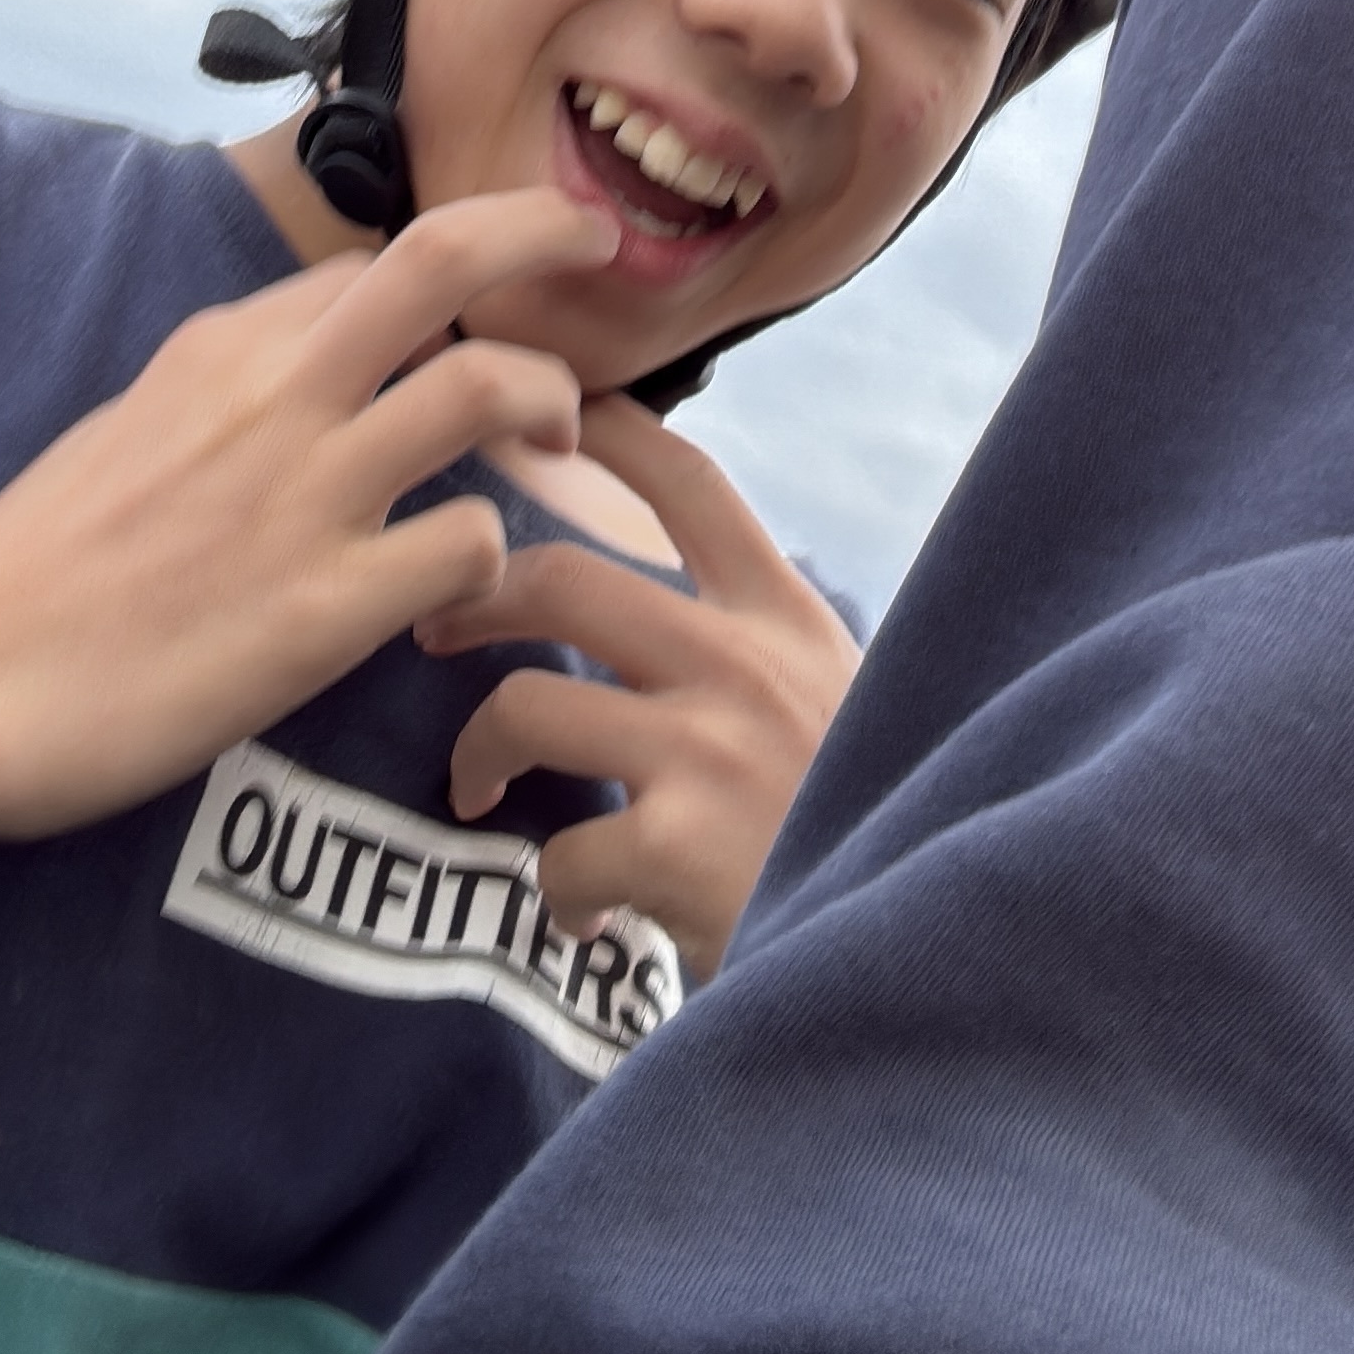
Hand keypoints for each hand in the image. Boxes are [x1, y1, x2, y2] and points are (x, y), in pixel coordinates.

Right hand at [0, 183, 617, 933]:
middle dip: (541, 227)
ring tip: (567, 442)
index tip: (502, 291)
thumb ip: (223, 396)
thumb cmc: (27, 574)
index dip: (455, 273)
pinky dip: (500, 560)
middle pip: (443, 258)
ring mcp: (304, 494)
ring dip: (553, 402)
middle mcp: (273, 393)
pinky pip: (471, 544)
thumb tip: (293, 380)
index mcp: (220, 347)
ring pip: (488, 387)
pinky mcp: (322, 607)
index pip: (374, 266)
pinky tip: (475, 593)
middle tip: (599, 240)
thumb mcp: (125, 432)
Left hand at [423, 394, 861, 976]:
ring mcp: (707, 752)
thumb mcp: (843, 702)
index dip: (610, 429)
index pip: (690, 484)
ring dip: (481, 753)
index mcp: (786, 618)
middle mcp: (744, 664)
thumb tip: (668, 612)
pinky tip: (585, 917)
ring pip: (526, 706)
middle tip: (437, 628)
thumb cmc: (869, 827)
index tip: (545, 402)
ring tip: (483, 793)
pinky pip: (562, 852)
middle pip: (566, 577)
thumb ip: (762, 652)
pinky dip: (557, 893)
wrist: (916, 952)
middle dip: (478, 596)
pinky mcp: (676, 848)